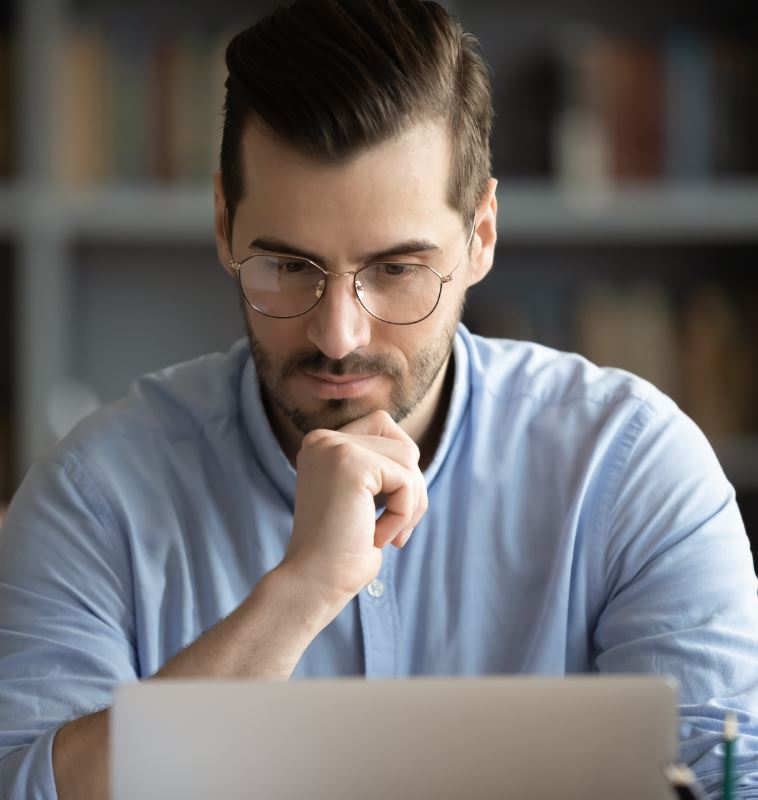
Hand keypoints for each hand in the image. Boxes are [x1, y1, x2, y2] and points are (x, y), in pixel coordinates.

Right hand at [281, 410, 427, 610]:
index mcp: (322, 445)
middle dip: (411, 487)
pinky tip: (378, 538)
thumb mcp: (360, 499)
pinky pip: (405, 480)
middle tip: (396, 529)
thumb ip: (378, 469)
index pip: (383, 428)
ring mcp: (334, 448)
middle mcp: (323, 440)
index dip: (399, 471)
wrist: (314, 583)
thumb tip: (411, 452)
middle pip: (401, 443)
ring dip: (410, 504)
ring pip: (409, 458)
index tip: (386, 513)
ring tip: (387, 535)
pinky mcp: (350, 462)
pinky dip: (403, 514)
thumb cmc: (342, 552)